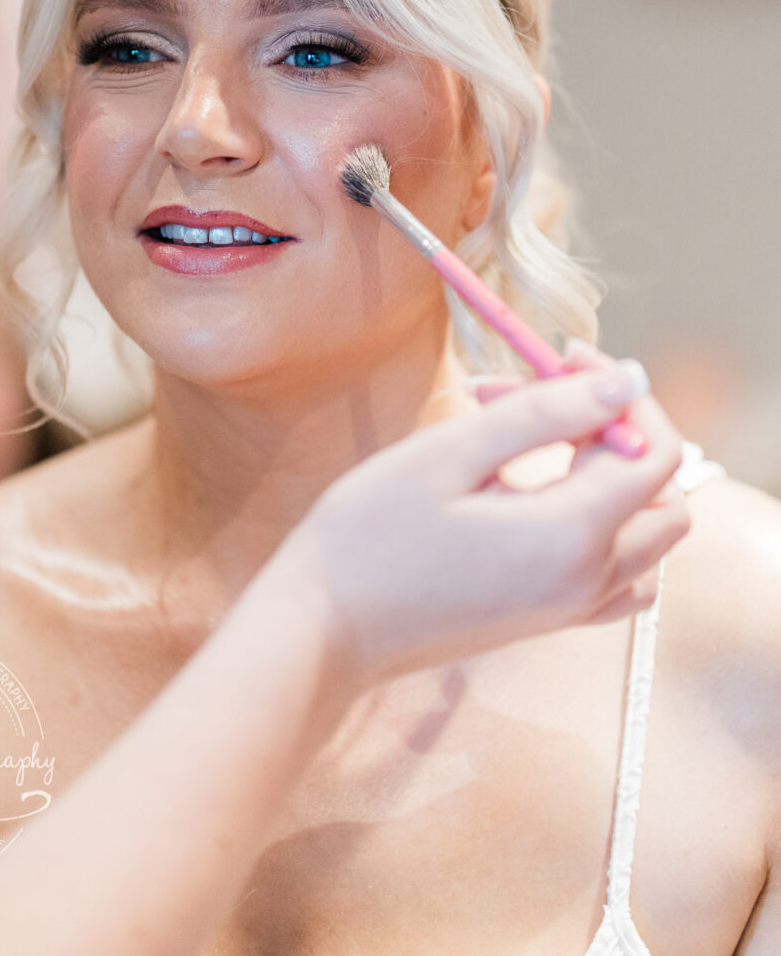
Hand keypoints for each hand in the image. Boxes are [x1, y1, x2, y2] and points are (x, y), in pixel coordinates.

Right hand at [285, 358, 689, 693]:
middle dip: (616, 426)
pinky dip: (604, 522)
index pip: (653, 451)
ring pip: (646, 530)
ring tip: (528, 441)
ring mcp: (571, 607)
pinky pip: (619, 570)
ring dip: (609, 472)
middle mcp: (587, 580)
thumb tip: (626, 380)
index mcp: (570, 536)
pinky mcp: (548, 618)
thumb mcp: (450, 454)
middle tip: (540, 395)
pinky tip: (538, 495)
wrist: (323, 630)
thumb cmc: (369, 537)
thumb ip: (546, 413)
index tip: (562, 356)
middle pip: (662, 492)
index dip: (622, 391)